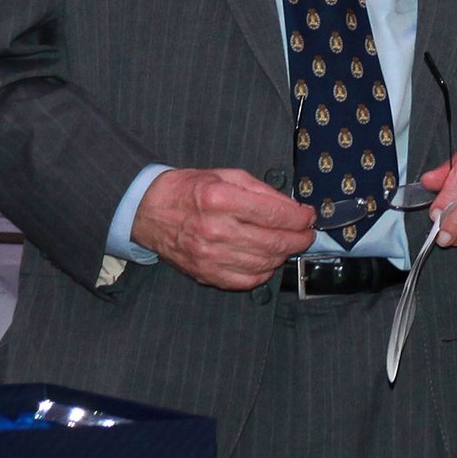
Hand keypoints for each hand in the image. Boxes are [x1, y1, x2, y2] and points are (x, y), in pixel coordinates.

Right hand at [131, 167, 316, 290]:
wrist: (148, 211)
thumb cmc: (187, 191)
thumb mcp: (226, 176)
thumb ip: (262, 190)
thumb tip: (293, 208)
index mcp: (221, 199)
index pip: (276, 214)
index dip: (300, 218)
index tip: (308, 216)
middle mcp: (216, 230)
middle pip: (275, 242)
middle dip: (300, 239)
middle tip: (306, 234)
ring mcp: (210, 256)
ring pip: (265, 263)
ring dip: (284, 255)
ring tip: (287, 245)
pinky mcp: (205, 273)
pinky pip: (247, 281)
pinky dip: (264, 272)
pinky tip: (266, 260)